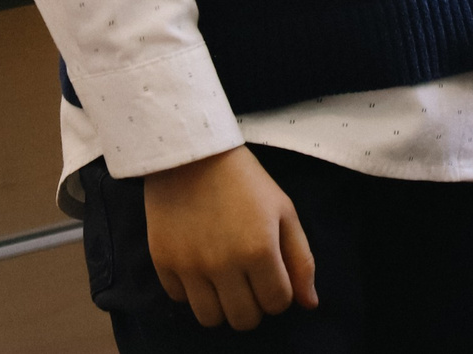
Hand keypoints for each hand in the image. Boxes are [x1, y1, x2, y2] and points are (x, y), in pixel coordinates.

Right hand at [143, 146, 316, 329]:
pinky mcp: (163, 261)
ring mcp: (190, 265)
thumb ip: (300, 260)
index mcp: (259, 250)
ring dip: (222, 305)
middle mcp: (224, 264)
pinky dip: (191, 290)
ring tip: (224, 280)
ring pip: (210, 319)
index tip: (271, 274)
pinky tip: (198, 264)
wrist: (192, 152)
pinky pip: (180, 299)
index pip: (277, 304)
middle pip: (244, 320)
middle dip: (253, 305)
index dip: (279, 294)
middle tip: (249, 281)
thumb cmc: (244, 180)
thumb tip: (309, 304)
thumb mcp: (283, 210)